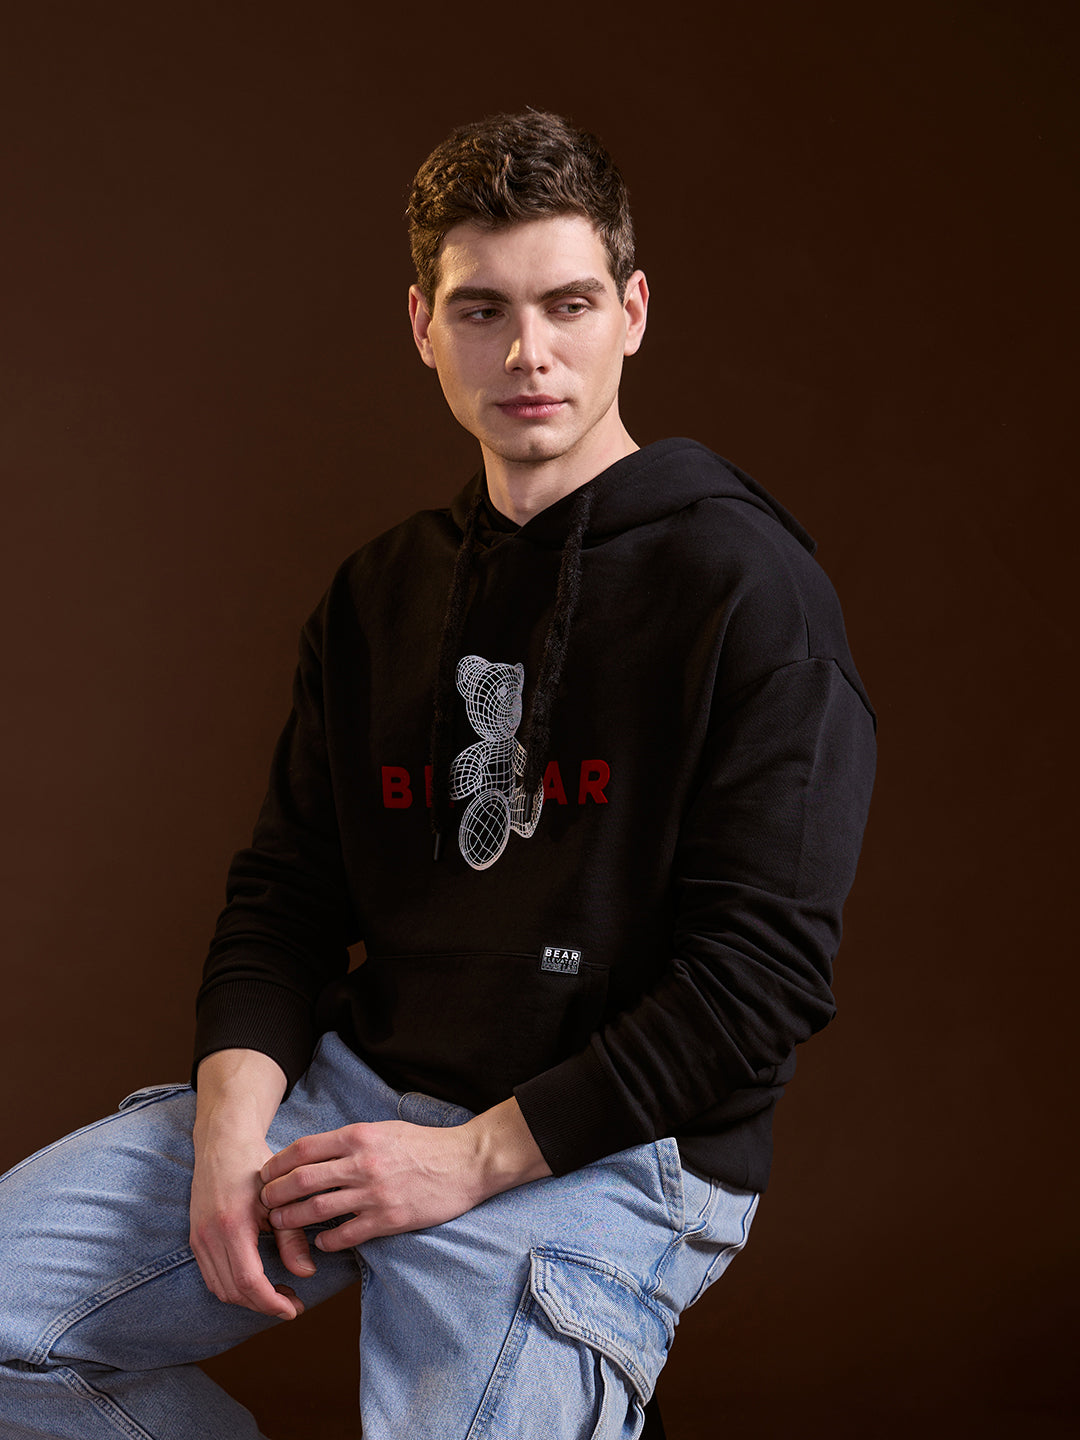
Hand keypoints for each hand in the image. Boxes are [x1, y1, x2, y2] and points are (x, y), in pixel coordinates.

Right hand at [190, 1048, 311, 1319]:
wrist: (222, 1143)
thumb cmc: (255, 1165)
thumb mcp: (279, 1197)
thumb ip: (292, 1235)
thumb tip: (306, 1273)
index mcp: (231, 1225)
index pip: (249, 1282)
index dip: (271, 1302)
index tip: (294, 1309)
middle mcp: (209, 1236)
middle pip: (234, 1292)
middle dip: (264, 1305)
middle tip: (293, 1305)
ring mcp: (198, 1239)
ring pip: (221, 1289)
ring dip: (249, 1300)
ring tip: (279, 1295)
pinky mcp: (195, 1238)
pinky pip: (212, 1277)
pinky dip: (233, 1288)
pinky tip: (257, 1283)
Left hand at [259, 1097, 550, 1250]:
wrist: (465, 1163)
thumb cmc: (424, 1145)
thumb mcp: (384, 1130)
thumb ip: (351, 1141)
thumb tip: (317, 1153)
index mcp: (359, 1136)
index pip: (304, 1149)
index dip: (278, 1163)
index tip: (265, 1174)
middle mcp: (362, 1163)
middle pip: (302, 1180)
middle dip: (275, 1194)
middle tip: (264, 1204)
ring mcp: (374, 1194)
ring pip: (317, 1210)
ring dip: (292, 1220)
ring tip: (280, 1225)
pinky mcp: (388, 1220)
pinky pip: (346, 1234)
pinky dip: (327, 1240)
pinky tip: (320, 1241)